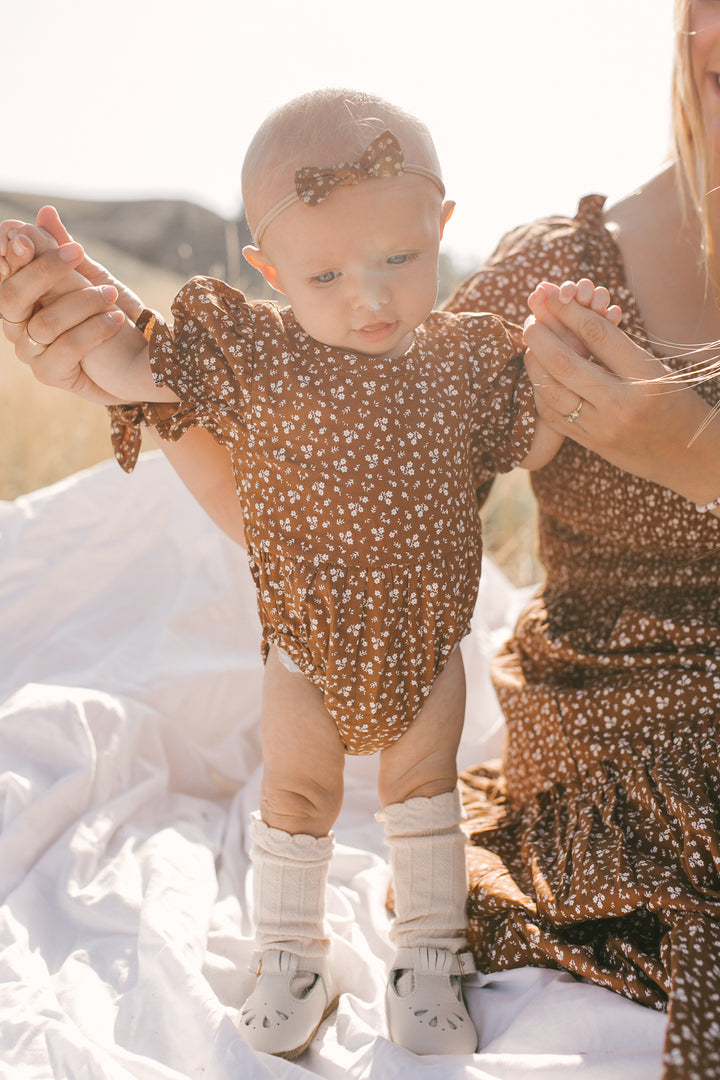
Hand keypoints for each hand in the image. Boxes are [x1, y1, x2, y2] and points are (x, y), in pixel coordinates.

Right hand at [0, 210, 135, 404]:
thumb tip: (45, 211)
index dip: (7, 253)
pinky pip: (66, 348)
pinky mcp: (49, 373)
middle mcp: (17, 323)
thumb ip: (62, 248)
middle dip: (43, 271)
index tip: (27, 237)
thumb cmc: (112, 312)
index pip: (2, 270)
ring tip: (112, 295)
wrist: (141, 356)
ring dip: (83, 304)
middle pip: (10, 296)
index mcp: (22, 295)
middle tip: (77, 253)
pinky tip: (116, 320)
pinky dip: (94, 330)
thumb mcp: (90, 275)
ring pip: (43, 323)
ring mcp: (30, 351)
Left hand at [522, 282, 719, 505]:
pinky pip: (552, 416)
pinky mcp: (591, 444)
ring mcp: (603, 427)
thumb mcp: (655, 369)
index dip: (569, 311)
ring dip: (534, 363)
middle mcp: (621, 403)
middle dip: (541, 337)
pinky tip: (538, 375)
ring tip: (531, 345)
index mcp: (645, 376)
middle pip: (565, 363)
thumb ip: (617, 349)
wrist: (689, 456)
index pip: (598, 335)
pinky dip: (540, 391)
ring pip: (552, 391)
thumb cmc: (674, 402)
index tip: (552, 296)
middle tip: (531, 320)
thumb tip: (574, 317)